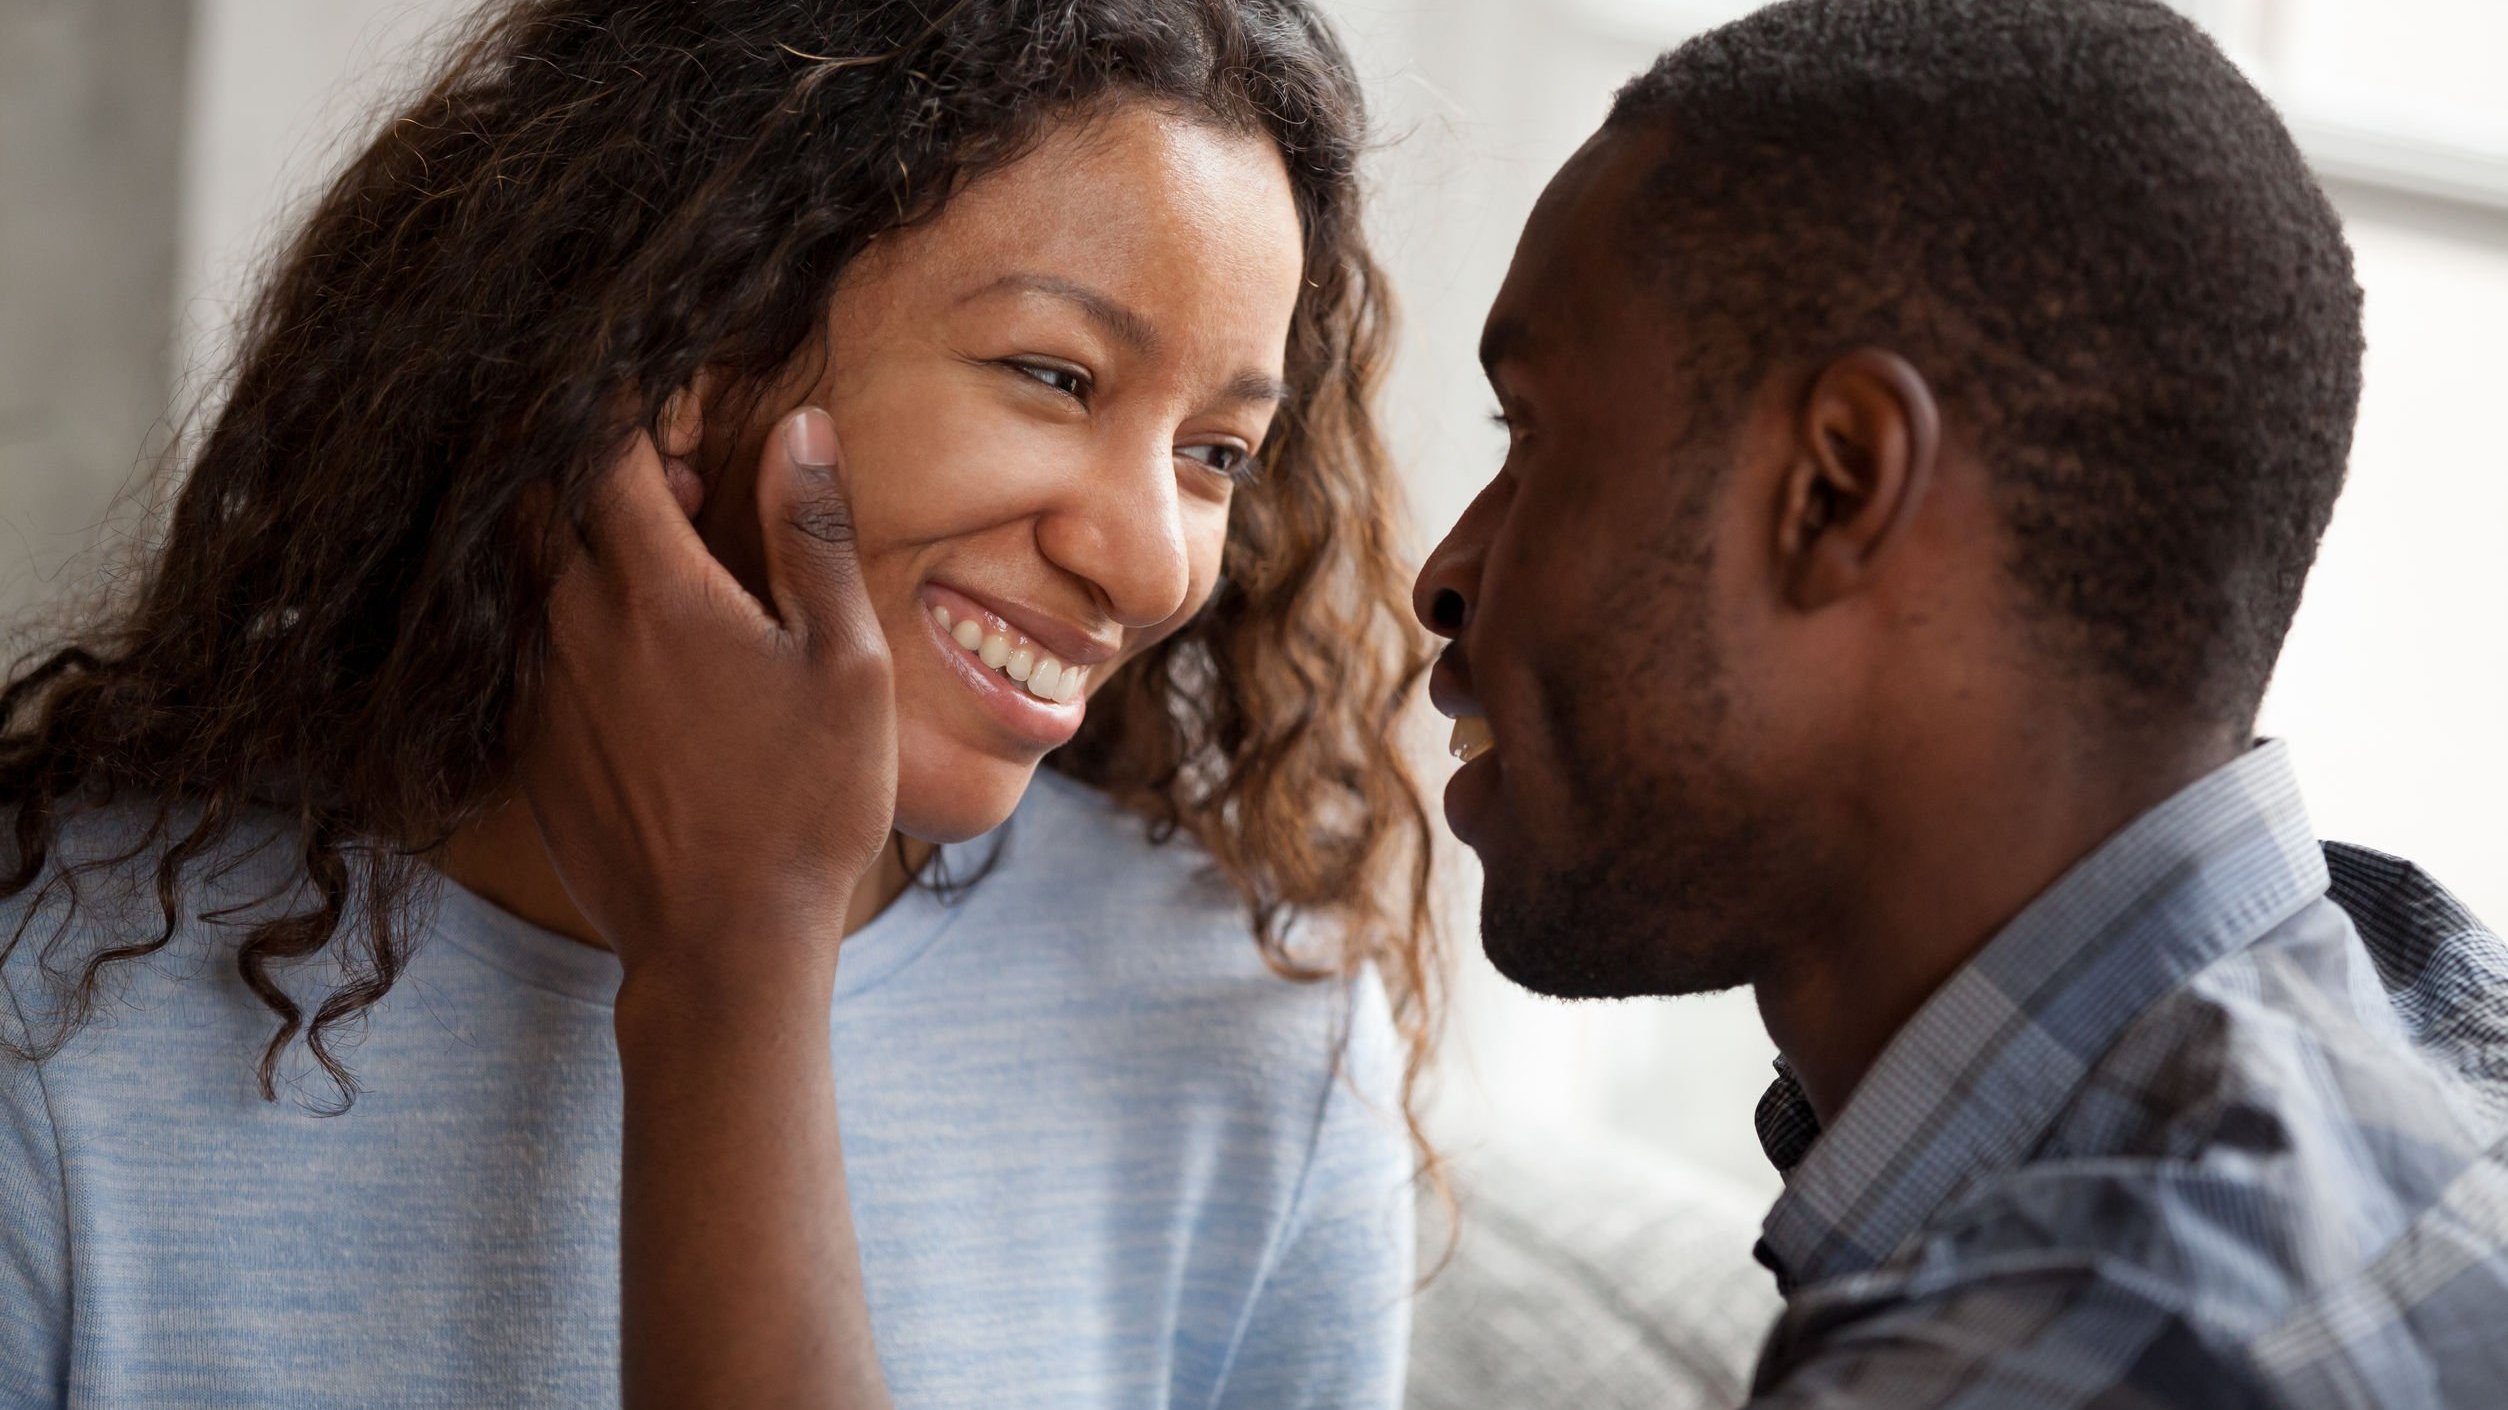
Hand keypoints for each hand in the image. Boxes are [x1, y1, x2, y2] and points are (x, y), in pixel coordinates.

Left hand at [520, 405, 896, 992]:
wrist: (723, 946)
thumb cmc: (804, 805)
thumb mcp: (845, 663)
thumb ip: (814, 536)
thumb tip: (799, 428)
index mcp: (654, 591)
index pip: (602, 447)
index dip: (631, 409)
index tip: (678, 414)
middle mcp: (573, 626)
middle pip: (539, 496)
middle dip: (590, 466)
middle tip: (675, 490)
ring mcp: (537, 689)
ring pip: (521, 570)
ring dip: (574, 543)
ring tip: (660, 575)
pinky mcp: (526, 746)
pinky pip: (520, 646)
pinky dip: (560, 619)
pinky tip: (633, 661)